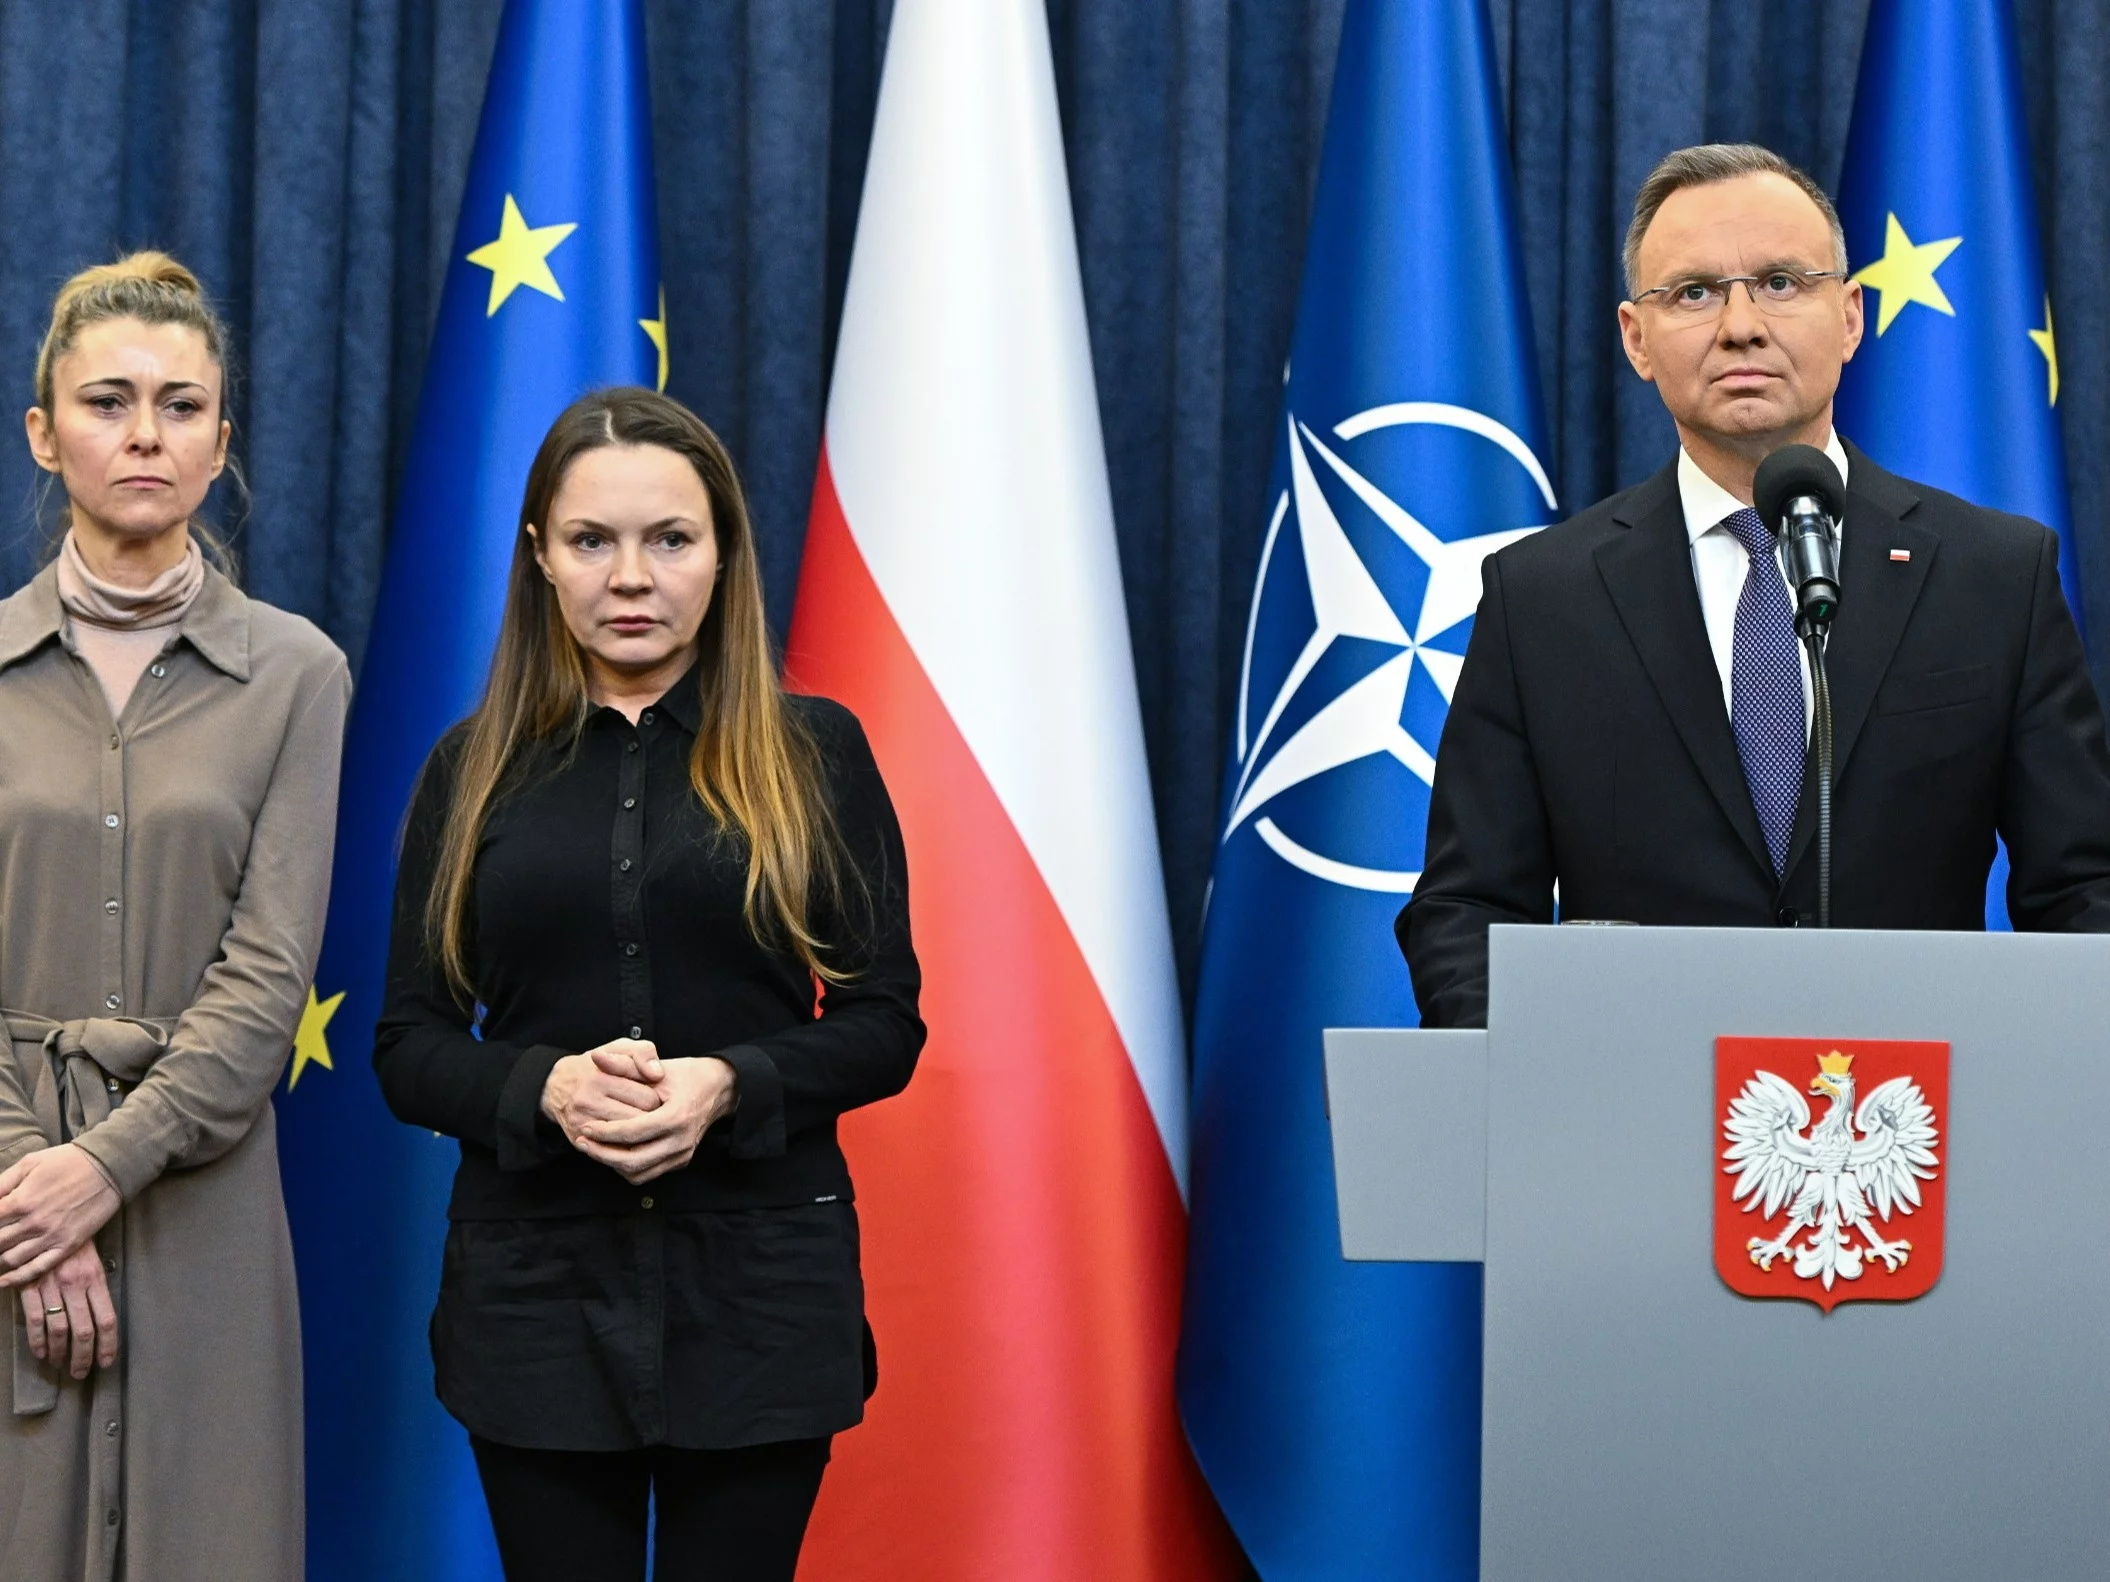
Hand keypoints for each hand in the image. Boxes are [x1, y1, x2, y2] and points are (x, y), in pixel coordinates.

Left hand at [0, 1145, 121, 1288]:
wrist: (109, 1167)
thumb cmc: (68, 1161)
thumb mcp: (30, 1163)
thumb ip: (1, 1183)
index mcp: (20, 1201)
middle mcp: (32, 1223)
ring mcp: (51, 1236)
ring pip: (10, 1258)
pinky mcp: (67, 1245)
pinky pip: (37, 1268)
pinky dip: (16, 1278)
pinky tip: (3, 1281)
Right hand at [21, 1242, 118, 1379]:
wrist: (51, 1221)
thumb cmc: (77, 1246)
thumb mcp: (95, 1263)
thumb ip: (96, 1292)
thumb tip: (102, 1325)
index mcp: (96, 1279)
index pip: (107, 1319)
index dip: (108, 1345)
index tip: (106, 1362)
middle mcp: (75, 1285)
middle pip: (83, 1330)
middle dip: (83, 1357)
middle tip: (80, 1372)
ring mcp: (51, 1286)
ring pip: (58, 1329)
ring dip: (60, 1353)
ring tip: (61, 1365)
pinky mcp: (29, 1286)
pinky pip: (34, 1319)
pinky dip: (37, 1341)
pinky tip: (41, 1352)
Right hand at [541, 1038, 665, 1151]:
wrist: (557, 1086)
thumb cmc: (597, 1066)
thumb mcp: (621, 1048)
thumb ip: (643, 1053)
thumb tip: (657, 1074)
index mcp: (601, 1077)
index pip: (648, 1098)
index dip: (658, 1098)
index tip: (656, 1095)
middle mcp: (588, 1101)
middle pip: (639, 1120)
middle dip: (652, 1117)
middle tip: (652, 1111)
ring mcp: (582, 1122)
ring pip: (628, 1138)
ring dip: (640, 1132)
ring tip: (641, 1121)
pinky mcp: (578, 1140)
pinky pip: (612, 1150)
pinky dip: (624, 1145)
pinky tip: (628, 1134)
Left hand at [574, 1057, 736, 1184]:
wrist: (720, 1089)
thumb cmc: (688, 1075)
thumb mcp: (658, 1067)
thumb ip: (625, 1064)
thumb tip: (596, 1059)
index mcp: (676, 1117)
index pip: (633, 1133)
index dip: (605, 1133)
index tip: (586, 1127)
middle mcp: (681, 1140)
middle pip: (633, 1161)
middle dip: (603, 1154)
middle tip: (583, 1142)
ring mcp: (683, 1154)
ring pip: (639, 1173)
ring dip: (613, 1164)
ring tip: (594, 1148)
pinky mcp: (681, 1160)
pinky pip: (648, 1173)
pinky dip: (628, 1167)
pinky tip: (614, 1152)